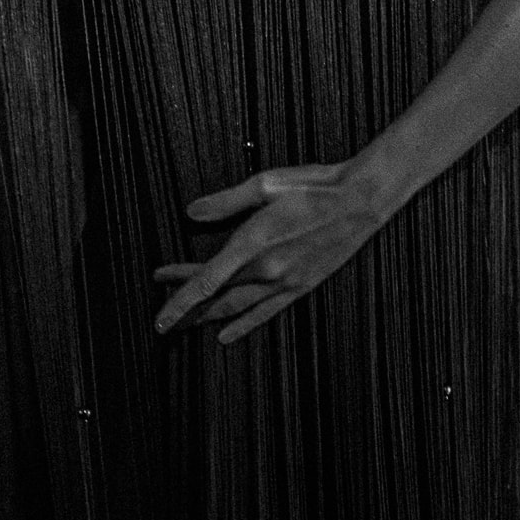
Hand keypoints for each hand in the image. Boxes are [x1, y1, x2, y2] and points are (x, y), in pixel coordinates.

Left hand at [154, 157, 398, 344]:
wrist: (359, 200)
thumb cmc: (314, 186)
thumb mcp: (264, 184)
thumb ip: (226, 202)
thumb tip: (192, 212)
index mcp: (253, 243)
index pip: (205, 281)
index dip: (178, 301)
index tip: (159, 315)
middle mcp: (267, 270)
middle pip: (216, 298)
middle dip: (185, 310)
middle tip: (163, 320)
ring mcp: (285, 282)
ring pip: (237, 310)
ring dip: (207, 320)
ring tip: (184, 326)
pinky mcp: (300, 287)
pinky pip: (265, 313)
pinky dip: (243, 326)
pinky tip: (226, 335)